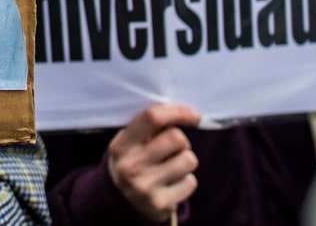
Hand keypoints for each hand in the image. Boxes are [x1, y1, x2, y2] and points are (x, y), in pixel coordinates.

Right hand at [106, 104, 200, 222]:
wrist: (124, 203)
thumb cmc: (134, 162)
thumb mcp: (130, 143)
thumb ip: (148, 128)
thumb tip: (182, 114)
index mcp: (121, 146)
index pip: (152, 118)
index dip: (177, 112)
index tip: (194, 115)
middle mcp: (130, 166)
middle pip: (176, 138)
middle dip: (181, 141)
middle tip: (174, 149)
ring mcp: (145, 187)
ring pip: (188, 160)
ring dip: (185, 161)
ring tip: (172, 167)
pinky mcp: (160, 204)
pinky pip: (190, 182)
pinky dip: (186, 181)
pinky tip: (172, 184)